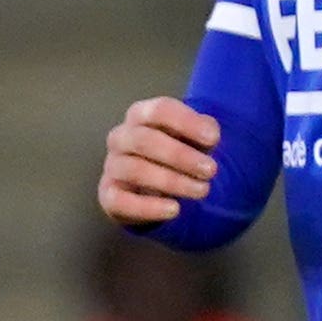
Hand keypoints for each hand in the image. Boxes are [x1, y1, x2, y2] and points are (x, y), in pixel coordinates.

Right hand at [100, 94, 216, 224]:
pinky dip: (149, 207)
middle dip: (180, 156)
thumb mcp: (194, 137)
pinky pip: (121, 201)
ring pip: (134, 170)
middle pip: (144, 140)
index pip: (159, 110)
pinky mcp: (108, 195)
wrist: (152, 185)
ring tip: (202, 190)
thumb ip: (205, 131)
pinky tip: (174, 210)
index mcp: (141, 115)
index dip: (186, 123)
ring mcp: (112, 166)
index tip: (213, 139)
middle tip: (211, 170)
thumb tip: (210, 135)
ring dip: (172, 181)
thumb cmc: (176, 153)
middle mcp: (121, 137)